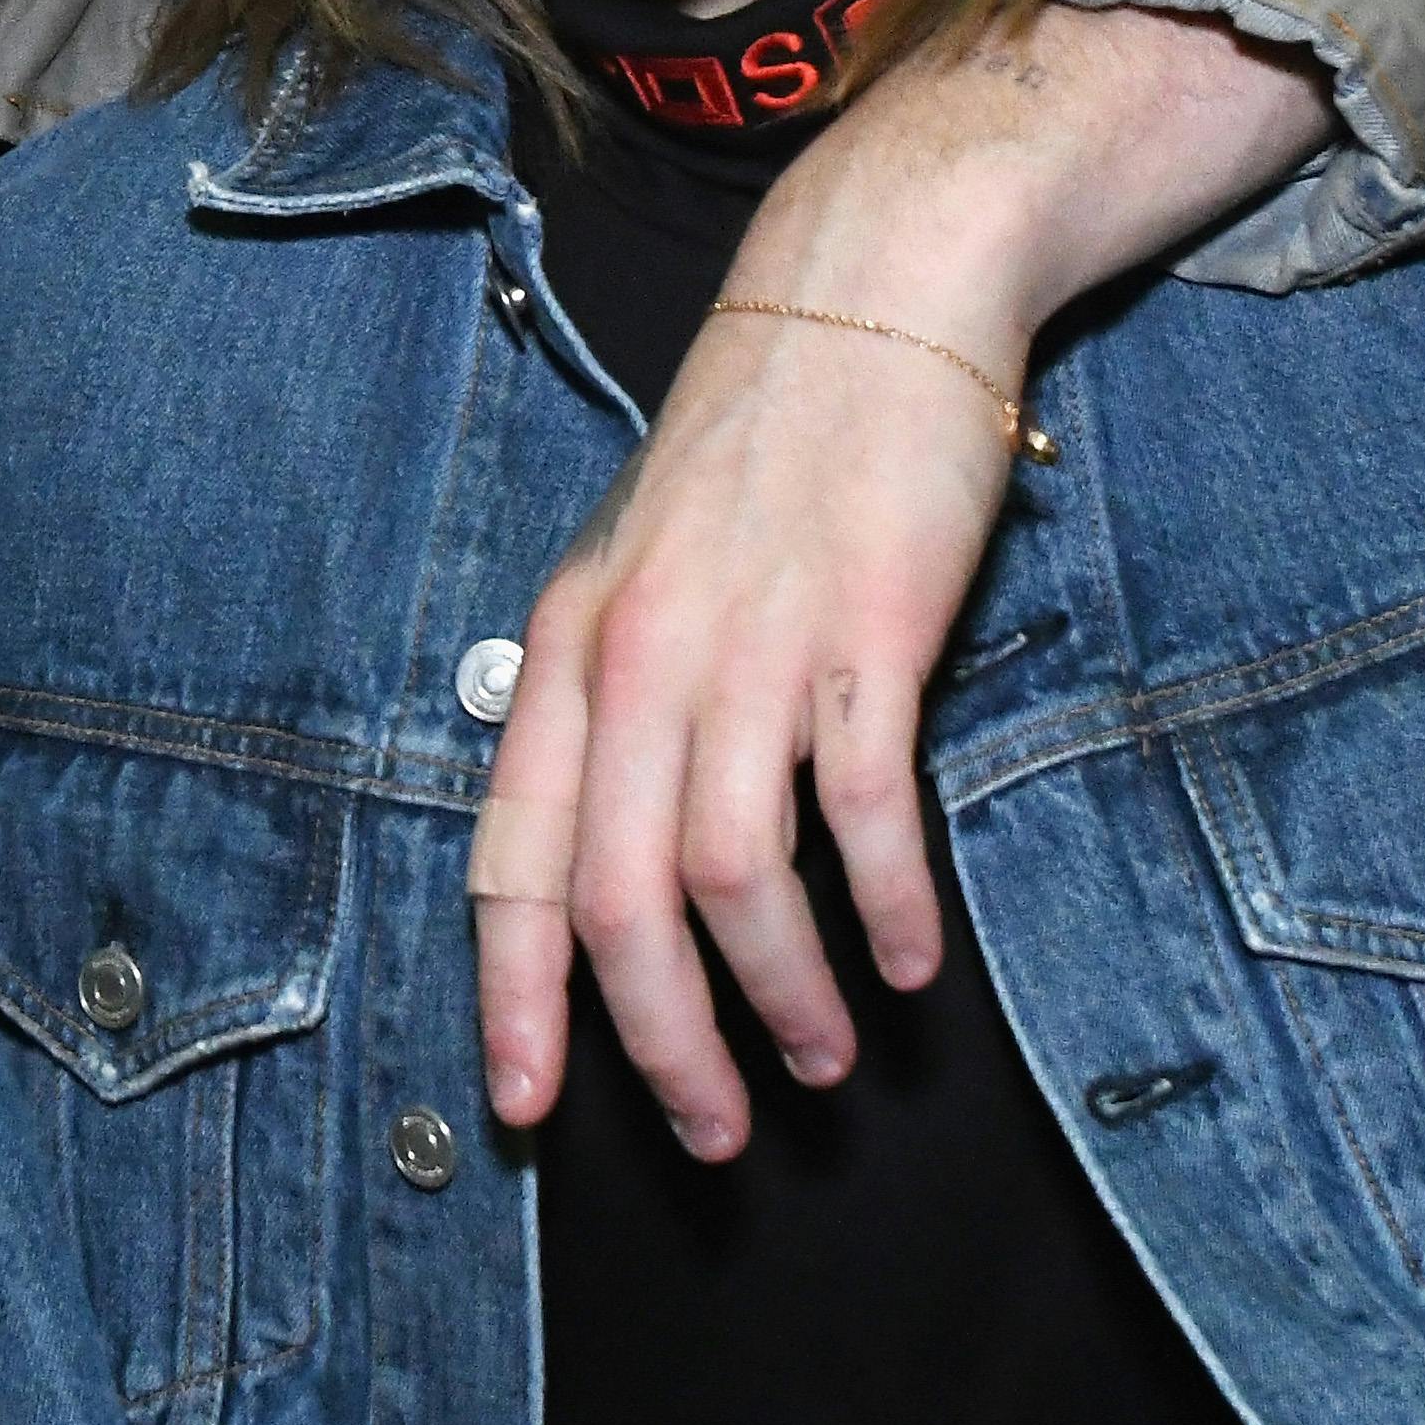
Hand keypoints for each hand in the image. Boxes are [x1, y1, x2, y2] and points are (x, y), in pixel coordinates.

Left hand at [481, 1, 1324, 1151]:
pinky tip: (912, 962)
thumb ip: (617, 700)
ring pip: (732, 878)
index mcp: (569, 649)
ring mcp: (751, 644)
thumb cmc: (762, 447)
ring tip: (827, 1059)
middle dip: (664, 1044)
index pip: (511, 859)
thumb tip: (609, 852)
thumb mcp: (641, 567)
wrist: (871, 292)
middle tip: (716, 1133)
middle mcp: (639, 656)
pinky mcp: (866, 632)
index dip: (517, 997)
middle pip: (617, 901)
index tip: (534, 1106)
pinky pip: (863, 811)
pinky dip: (887, 907)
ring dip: (783, 997)